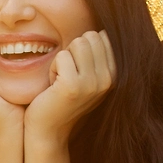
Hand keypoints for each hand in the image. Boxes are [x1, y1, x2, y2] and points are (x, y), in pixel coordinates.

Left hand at [25, 30, 114, 146]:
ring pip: (77, 44)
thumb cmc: (61, 99)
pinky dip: (52, 68)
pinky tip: (53, 87)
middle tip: (66, 76)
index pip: (101, 36)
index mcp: (114, 75)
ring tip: (61, 80)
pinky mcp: (73, 86)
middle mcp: (108, 80)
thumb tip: (100, 31)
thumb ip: (95, 57)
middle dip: (72, 52)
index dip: (81, 50)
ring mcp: (92, 83)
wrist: (48, 130)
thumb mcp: (86, 78)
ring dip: (62, 60)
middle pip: (89, 37)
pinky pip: (62, 56)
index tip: (77, 72)